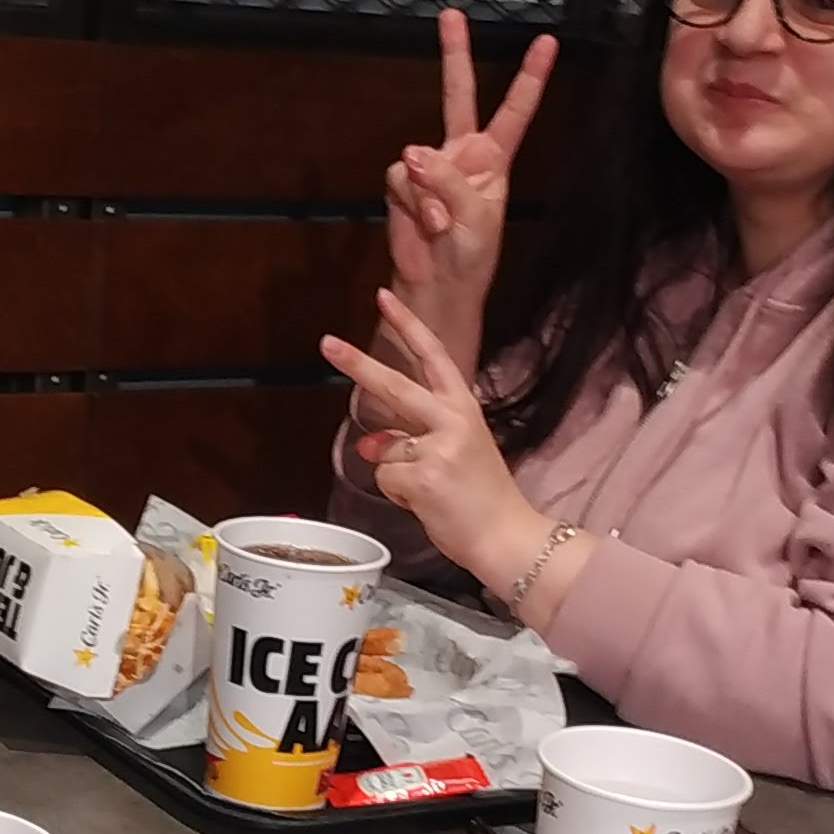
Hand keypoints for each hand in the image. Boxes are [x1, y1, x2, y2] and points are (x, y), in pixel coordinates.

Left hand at [323, 290, 586, 616]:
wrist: (506, 536)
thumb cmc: (481, 497)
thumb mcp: (452, 456)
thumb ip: (409, 441)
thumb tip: (367, 442)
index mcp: (463, 407)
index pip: (433, 357)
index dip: (408, 326)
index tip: (383, 297)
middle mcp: (452, 419)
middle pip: (394, 385)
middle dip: (357, 364)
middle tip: (326, 343)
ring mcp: (437, 446)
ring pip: (384, 449)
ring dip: (396, 475)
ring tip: (432, 493)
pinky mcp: (423, 476)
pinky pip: (386, 478)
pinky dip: (398, 495)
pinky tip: (427, 504)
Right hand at [380, 9, 555, 363]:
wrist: (438, 288)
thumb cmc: (471, 257)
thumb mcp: (474, 220)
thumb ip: (448, 181)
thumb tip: (410, 152)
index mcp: (494, 160)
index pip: (515, 112)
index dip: (530, 77)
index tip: (547, 41)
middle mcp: (462, 155)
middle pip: (458, 95)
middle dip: (454, 54)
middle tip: (452, 13)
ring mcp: (428, 168)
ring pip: (416, 156)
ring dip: (425, 193)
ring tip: (440, 227)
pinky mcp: (401, 184)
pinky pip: (398, 178)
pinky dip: (409, 203)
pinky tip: (423, 227)